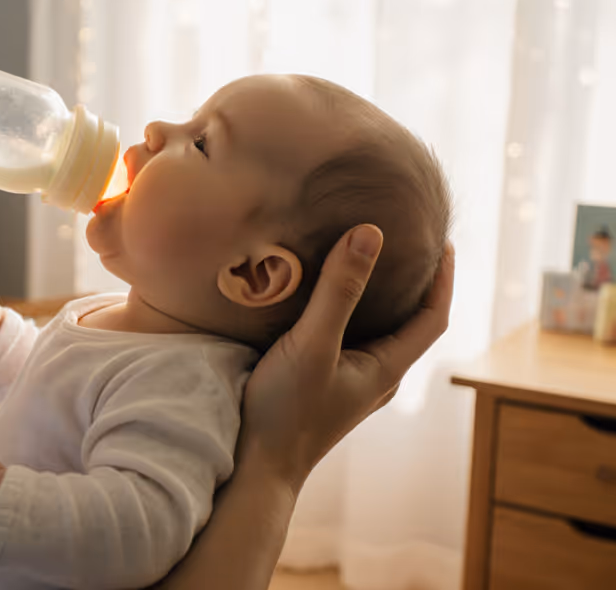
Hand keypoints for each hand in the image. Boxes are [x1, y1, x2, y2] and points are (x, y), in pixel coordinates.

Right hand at [239, 225, 454, 491]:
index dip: (443, 280)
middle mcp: (376, 377)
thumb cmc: (286, 411)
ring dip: (380, 298)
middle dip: (414, 283)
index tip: (443, 243)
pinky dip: (350, 313)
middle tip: (405, 243)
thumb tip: (370, 233)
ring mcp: (351, 384)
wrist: (257, 467)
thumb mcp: (313, 343)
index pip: (433, 318)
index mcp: (386, 369)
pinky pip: (350, 341)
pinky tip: (323, 300)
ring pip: (378, 333)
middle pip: (409, 324)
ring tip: (364, 261)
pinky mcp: (325, 385)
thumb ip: (339, 291)